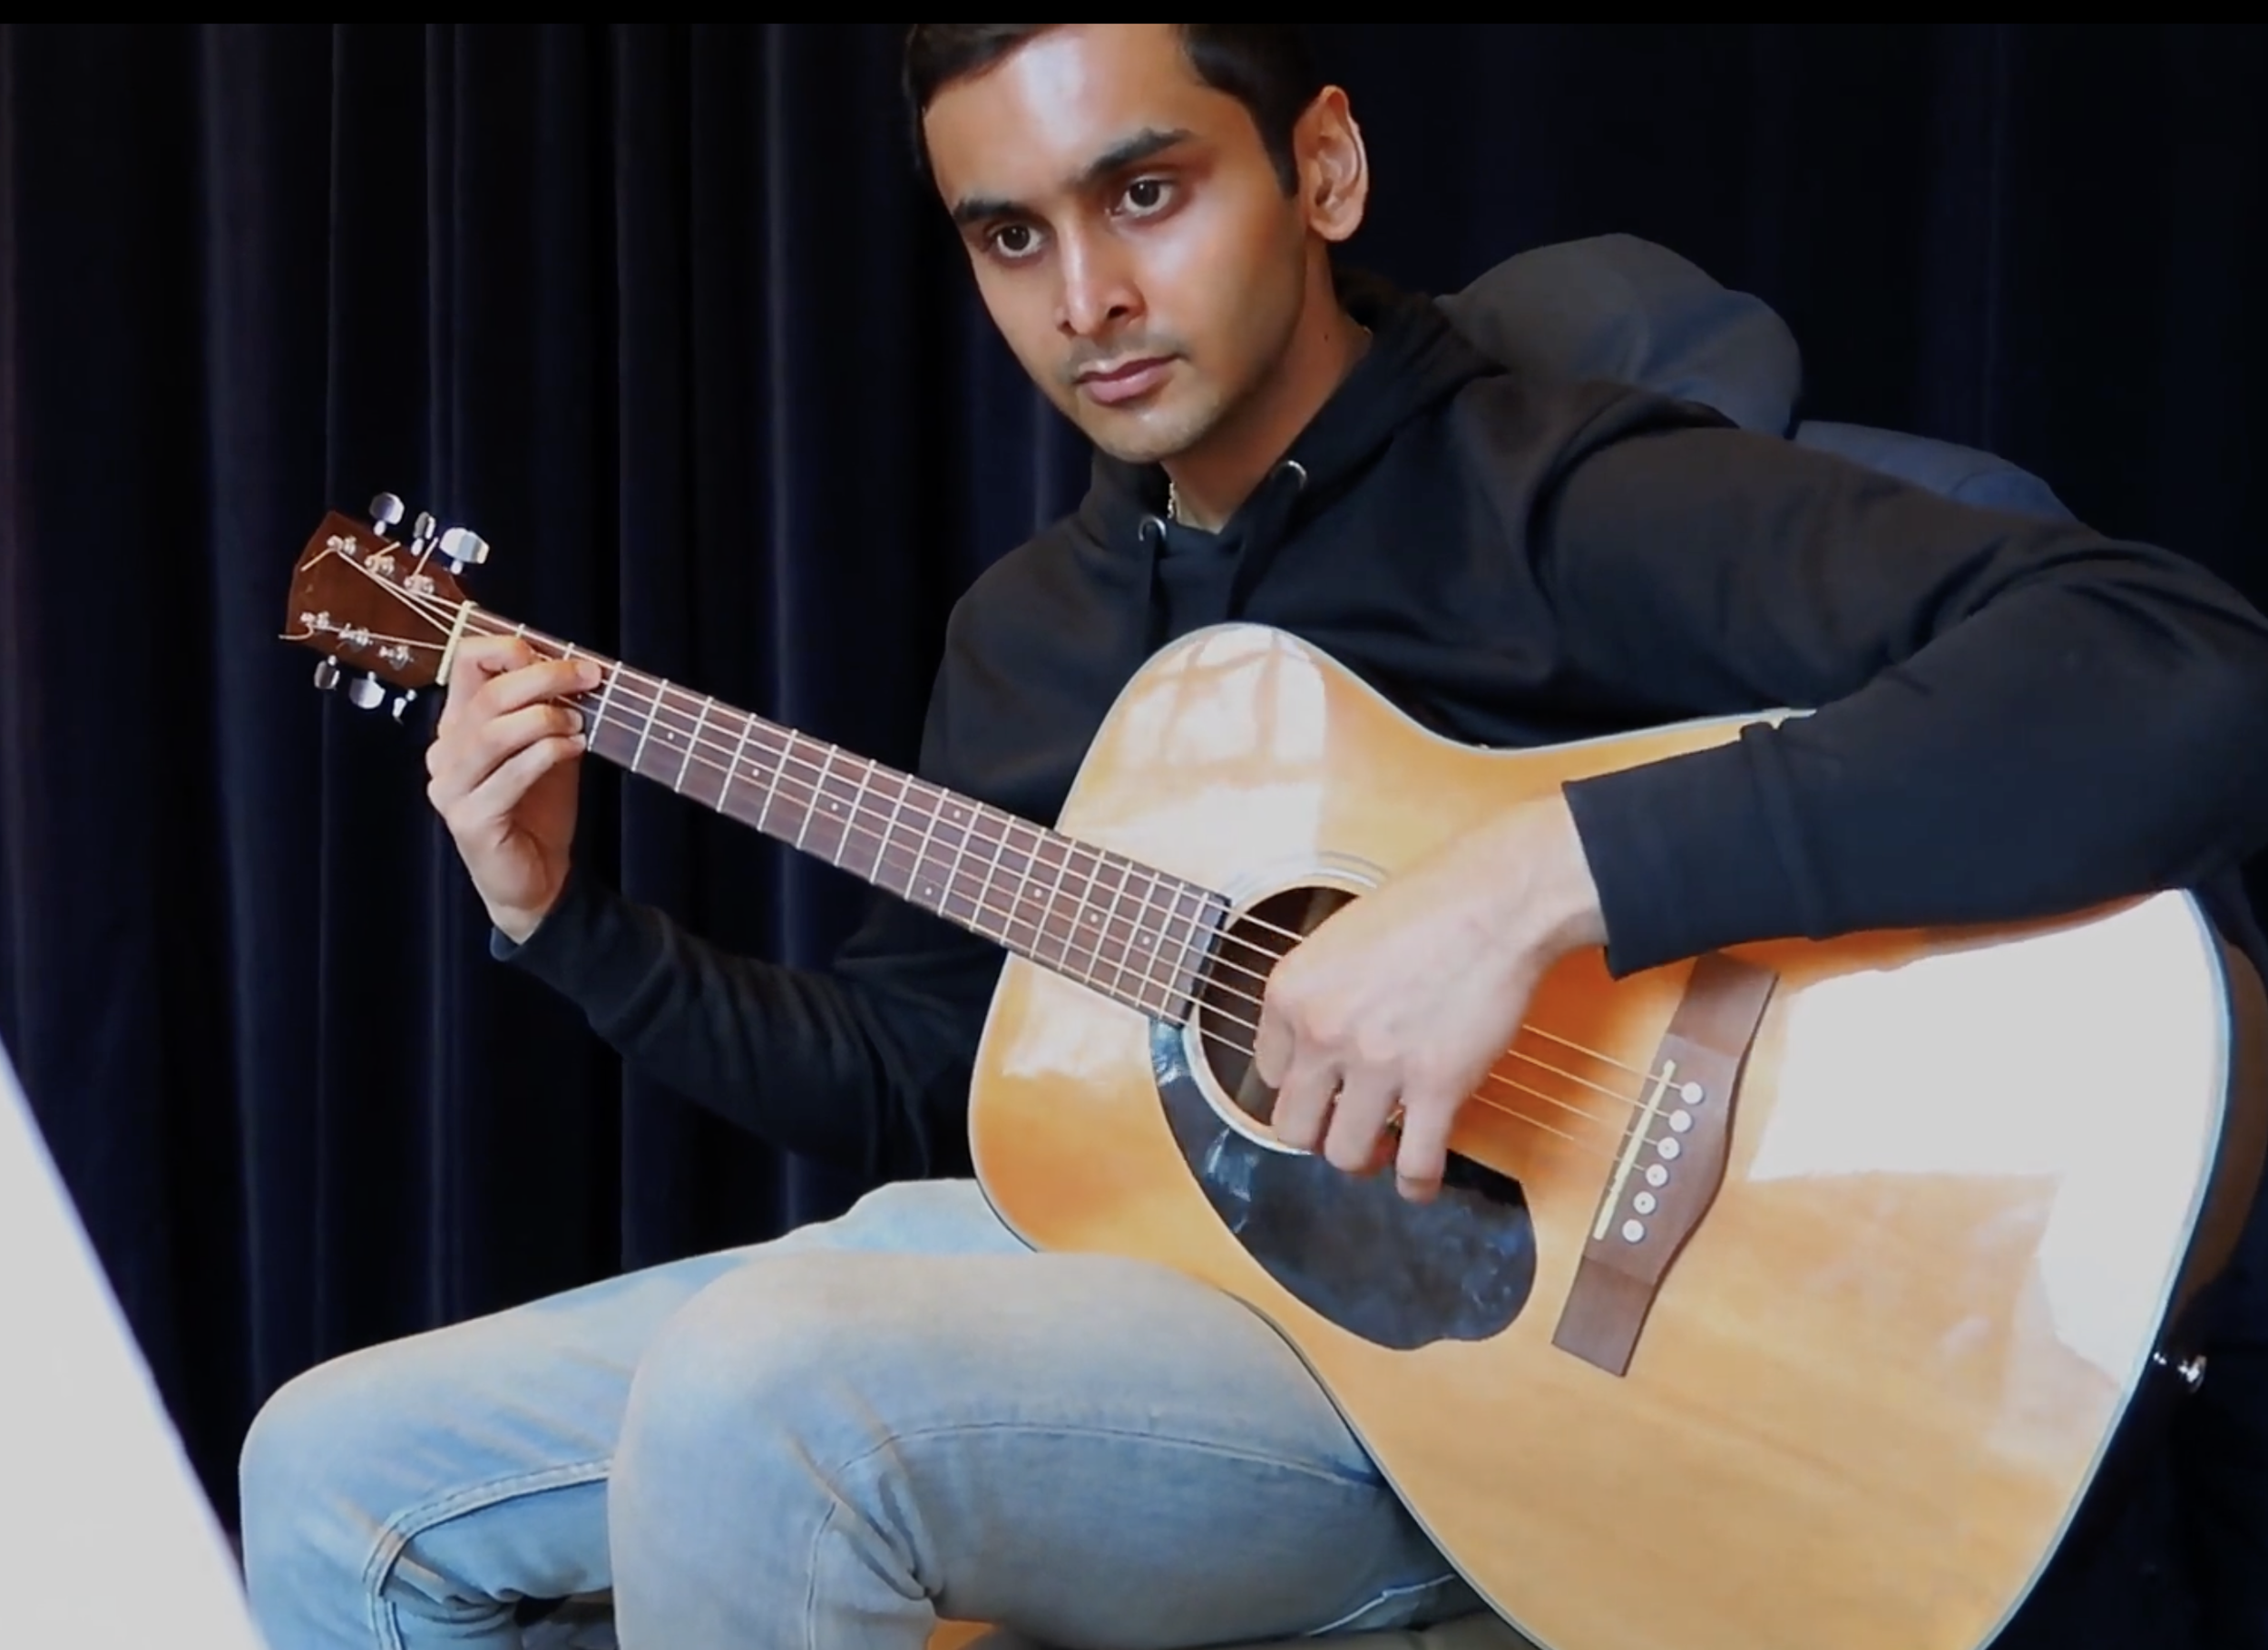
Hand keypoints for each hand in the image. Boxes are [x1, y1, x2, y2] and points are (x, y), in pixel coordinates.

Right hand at [425, 634, 600, 942]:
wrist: (539, 880)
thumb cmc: (540, 809)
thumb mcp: (547, 746)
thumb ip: (548, 708)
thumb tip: (576, 668)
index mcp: (459, 725)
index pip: (465, 663)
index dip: (511, 649)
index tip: (565, 657)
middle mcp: (445, 752)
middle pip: (486, 695)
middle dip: (543, 678)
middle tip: (588, 678)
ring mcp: (450, 787)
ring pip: (493, 733)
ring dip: (544, 719)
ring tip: (579, 723)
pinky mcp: (469, 819)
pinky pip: (508, 775)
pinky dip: (545, 754)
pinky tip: (573, 750)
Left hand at [1256, 795, 1606, 1200]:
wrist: (1495, 900)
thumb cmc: (1428, 906)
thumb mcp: (1339, 938)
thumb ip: (1319, 993)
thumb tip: (1317, 1045)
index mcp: (1290, 992)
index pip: (1268, 1073)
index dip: (1300, 1086)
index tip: (1322, 1090)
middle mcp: (1322, 1032)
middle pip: (1293, 1127)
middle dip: (1319, 1133)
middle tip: (1345, 1127)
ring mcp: (1378, 1064)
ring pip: (1344, 1154)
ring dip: (1362, 1159)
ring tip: (1382, 1150)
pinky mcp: (1437, 1086)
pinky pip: (1415, 1163)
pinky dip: (1415, 1184)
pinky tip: (1419, 1181)